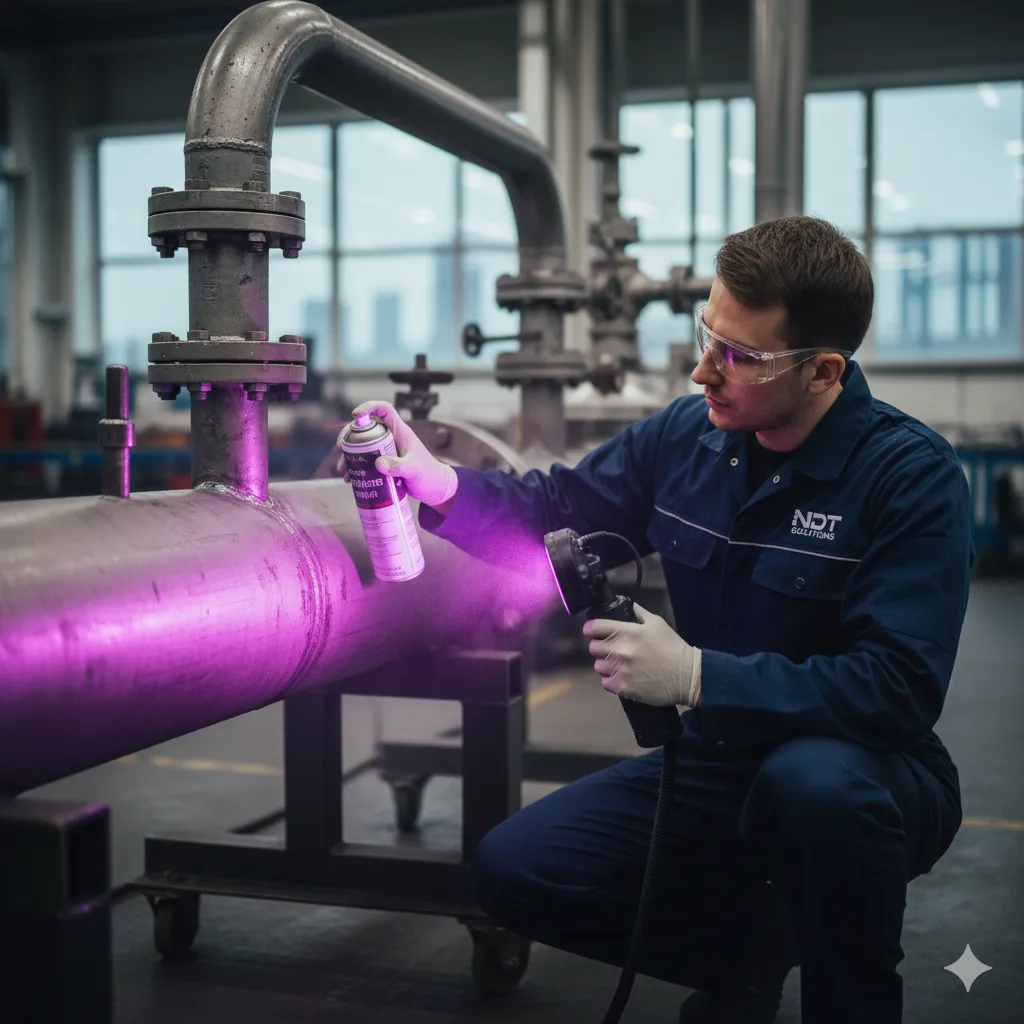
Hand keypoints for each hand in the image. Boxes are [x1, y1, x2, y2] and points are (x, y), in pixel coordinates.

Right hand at [337, 400, 457, 510]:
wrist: (434, 489)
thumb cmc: (429, 475)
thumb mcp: (414, 470)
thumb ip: (398, 466)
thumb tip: (378, 463)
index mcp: (399, 432)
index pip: (385, 409)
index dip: (370, 406)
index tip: (356, 415)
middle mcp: (390, 438)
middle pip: (366, 428)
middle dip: (350, 435)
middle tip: (341, 447)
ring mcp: (385, 451)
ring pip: (361, 446)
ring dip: (349, 455)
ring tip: (343, 469)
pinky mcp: (382, 464)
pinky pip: (364, 461)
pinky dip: (355, 468)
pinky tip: (349, 479)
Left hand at [583, 603, 701, 706]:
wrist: (687, 675)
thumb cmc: (673, 646)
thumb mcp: (658, 623)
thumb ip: (640, 613)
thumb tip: (630, 605)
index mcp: (627, 631)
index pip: (595, 627)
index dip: (591, 629)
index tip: (592, 632)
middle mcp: (620, 650)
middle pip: (593, 648)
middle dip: (600, 648)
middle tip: (610, 651)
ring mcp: (620, 670)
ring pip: (598, 667)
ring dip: (605, 666)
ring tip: (617, 666)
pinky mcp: (623, 688)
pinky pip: (605, 683)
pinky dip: (611, 681)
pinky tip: (621, 678)